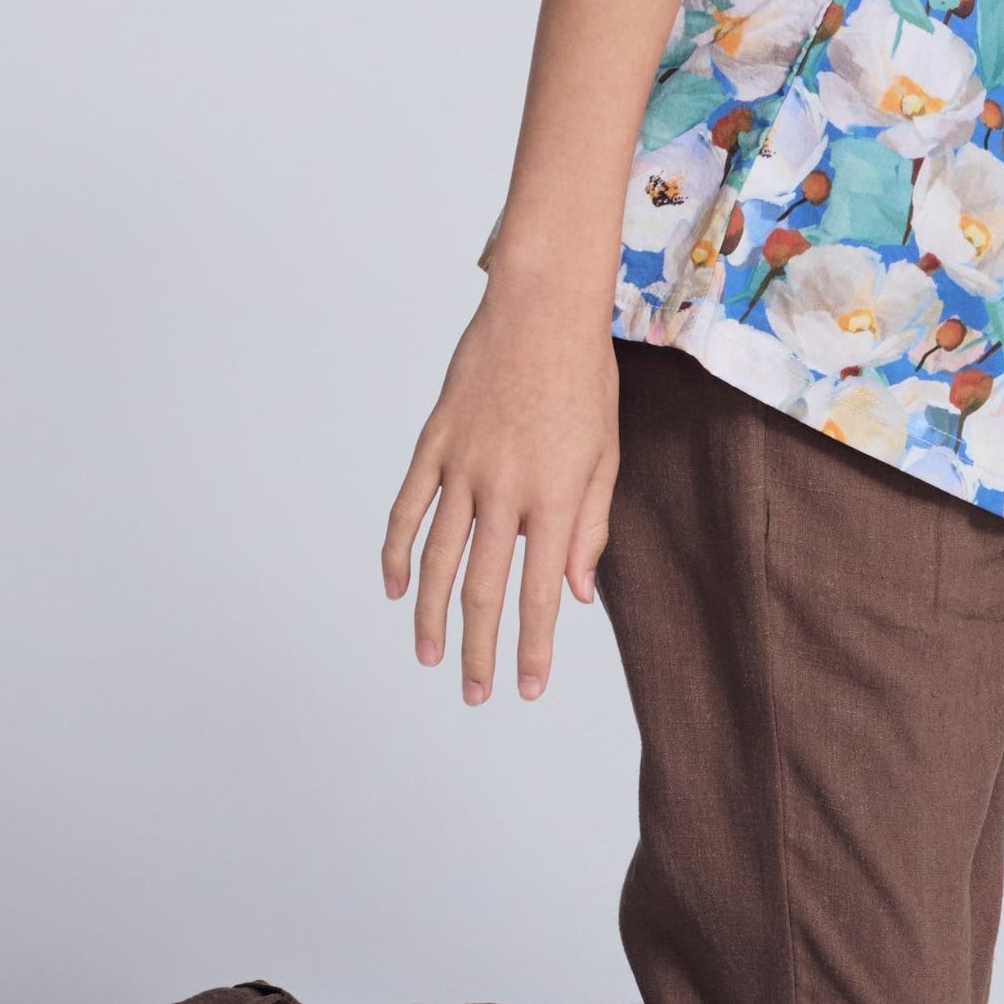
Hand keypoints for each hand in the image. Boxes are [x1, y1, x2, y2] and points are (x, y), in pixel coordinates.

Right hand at [382, 285, 619, 702]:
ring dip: (433, 613)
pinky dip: (399, 550)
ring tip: (430, 656)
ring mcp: (463, 466)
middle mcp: (504, 489)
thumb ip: (590, 527)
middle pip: (483, 587)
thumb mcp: (605, 455)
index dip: (534, 647)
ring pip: (439, 556)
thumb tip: (578, 594)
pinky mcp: (435, 443)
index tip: (527, 689)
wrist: (542, 310)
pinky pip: (408, 507)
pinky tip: (397, 587)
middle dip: (480, 648)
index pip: (541, 592)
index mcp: (554, 497)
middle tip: (474, 694)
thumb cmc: (585, 381)